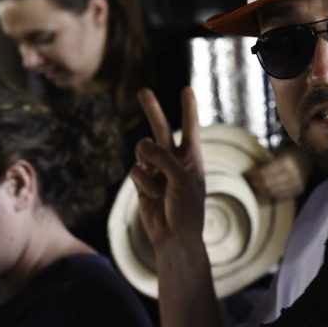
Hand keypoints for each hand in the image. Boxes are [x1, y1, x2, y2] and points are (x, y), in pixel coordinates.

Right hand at [130, 87, 205, 254]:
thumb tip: (143, 145)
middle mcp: (174, 160)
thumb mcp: (182, 180)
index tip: (187, 89)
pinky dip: (143, 183)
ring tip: (159, 183)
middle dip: (152, 110)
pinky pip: (135, 171)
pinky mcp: (142, 181)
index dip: (188, 108)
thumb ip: (164, 158)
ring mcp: (157, 170)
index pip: (190, 127)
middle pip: (161, 128)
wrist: (174, 237)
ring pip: (143, 150)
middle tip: (142, 91)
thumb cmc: (186, 209)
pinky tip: (153, 196)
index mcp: (192, 157)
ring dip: (147, 161)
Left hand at [244, 146, 311, 199]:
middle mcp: (294, 174)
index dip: (253, 175)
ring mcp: (298, 184)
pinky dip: (271, 194)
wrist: (310, 157)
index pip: (264, 173)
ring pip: (273, 192)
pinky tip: (264, 191)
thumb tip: (248, 170)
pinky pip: (281, 196)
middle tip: (246, 182)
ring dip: (261, 190)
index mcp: (287, 162)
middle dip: (255, 184)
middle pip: (268, 184)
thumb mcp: (279, 152)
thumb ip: (267, 161)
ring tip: (253, 187)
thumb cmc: (290, 152)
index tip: (244, 174)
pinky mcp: (299, 190)